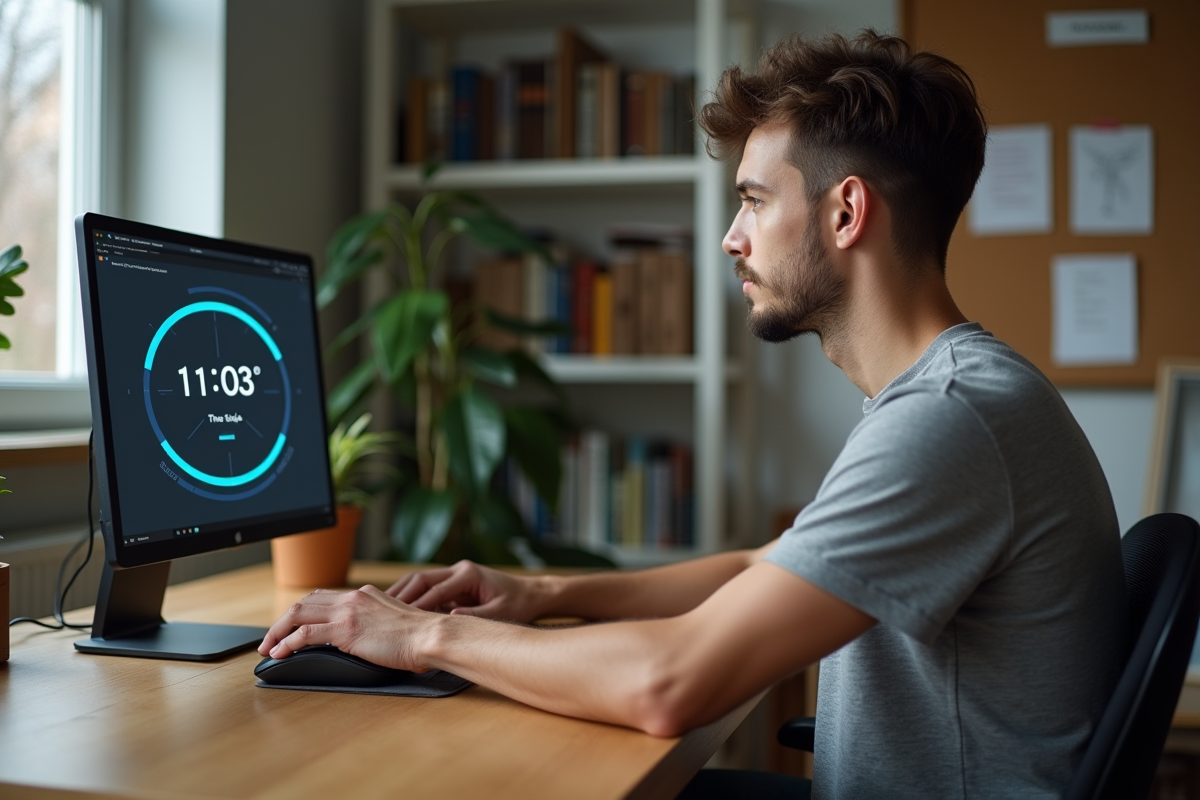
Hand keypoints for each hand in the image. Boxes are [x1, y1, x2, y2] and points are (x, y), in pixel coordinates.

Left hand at [257, 584, 434, 669]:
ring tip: (268, 647)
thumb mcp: (394, 621)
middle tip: (271, 638)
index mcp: (364, 594)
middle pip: (304, 602)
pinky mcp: (345, 630)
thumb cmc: (421, 635)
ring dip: (277, 631)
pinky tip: (280, 654)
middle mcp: (352, 598)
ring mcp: (347, 612)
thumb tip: (367, 639)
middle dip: (282, 620)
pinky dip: (287, 643)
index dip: (302, 611)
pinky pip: (305, 634)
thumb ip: (375, 623)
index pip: (323, 597)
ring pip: (298, 614)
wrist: (430, 635)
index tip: (292, 626)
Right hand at [386, 560, 546, 622]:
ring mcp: (454, 574)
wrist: (531, 594)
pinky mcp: (452, 583)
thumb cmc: (518, 604)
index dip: (418, 605)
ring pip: (420, 580)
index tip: (401, 620)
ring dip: (401, 593)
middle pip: (421, 578)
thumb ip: (475, 616)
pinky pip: (427, 588)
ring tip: (381, 608)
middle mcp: (458, 569)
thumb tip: (450, 619)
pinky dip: (411, 597)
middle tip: (381, 610)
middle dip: (401, 594)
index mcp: (469, 574)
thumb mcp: (500, 612)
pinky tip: (397, 610)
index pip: (436, 589)